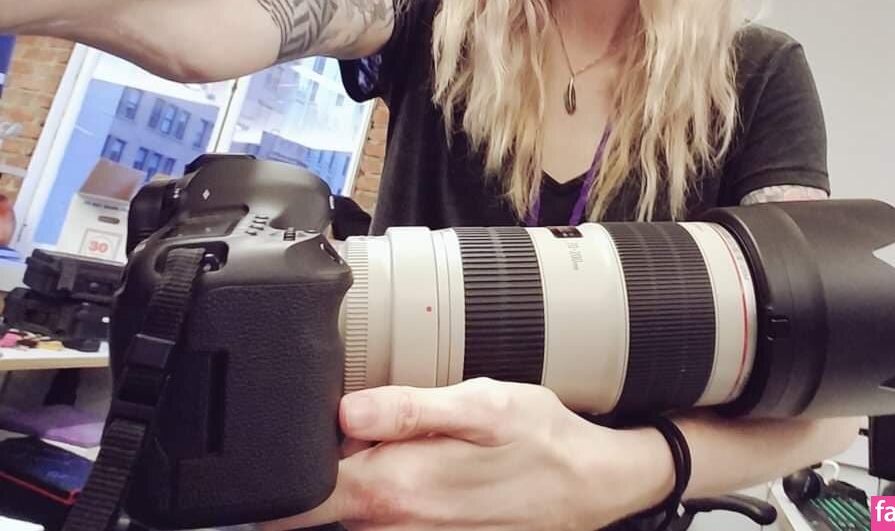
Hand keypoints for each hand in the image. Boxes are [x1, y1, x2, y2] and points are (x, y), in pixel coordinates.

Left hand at [262, 377, 630, 530]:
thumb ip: (408, 411)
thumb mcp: (481, 406)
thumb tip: (344, 412)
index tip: (278, 437)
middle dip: (322, 460)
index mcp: (394, 489)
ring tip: (396, 435)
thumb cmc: (539, 441)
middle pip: (320, 499)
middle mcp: (393, 525)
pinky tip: (418, 457)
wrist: (587, 485)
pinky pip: (384, 516)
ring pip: (352, 507)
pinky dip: (386, 487)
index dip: (277, 470)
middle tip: (356, 418)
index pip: (299, 500)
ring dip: (356, 473)